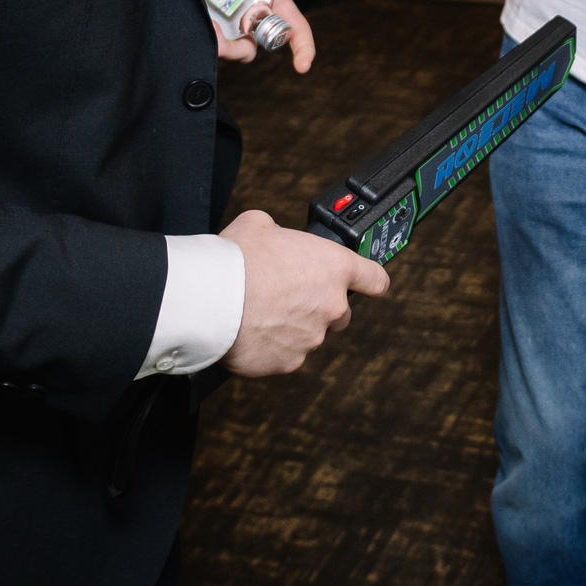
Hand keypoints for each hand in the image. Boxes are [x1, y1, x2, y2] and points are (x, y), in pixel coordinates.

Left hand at [207, 0, 314, 72]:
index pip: (294, 26)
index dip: (302, 47)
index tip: (301, 66)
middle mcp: (254, 9)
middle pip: (253, 44)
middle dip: (238, 50)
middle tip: (220, 41)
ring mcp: (230, 11)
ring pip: (227, 41)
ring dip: (216, 41)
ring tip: (204, 24)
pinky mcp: (209, 7)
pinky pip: (205, 26)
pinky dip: (199, 27)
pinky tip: (192, 14)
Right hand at [219, 209, 390, 376]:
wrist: (210, 298)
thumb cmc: (235, 258)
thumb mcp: (261, 224)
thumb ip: (282, 234)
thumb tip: (276, 238)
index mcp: (334, 267)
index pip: (375, 279)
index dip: (370, 281)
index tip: (366, 284)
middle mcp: (331, 306)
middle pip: (339, 312)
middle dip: (318, 307)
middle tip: (287, 297)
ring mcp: (312, 338)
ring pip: (309, 335)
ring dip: (292, 327)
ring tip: (259, 312)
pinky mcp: (289, 362)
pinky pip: (285, 354)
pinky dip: (272, 347)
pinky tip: (250, 332)